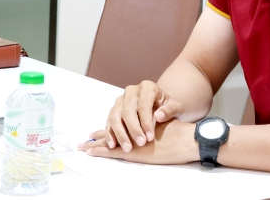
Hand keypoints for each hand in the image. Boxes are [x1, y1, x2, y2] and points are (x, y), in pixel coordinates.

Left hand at [78, 120, 198, 164]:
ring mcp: (131, 138)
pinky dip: (101, 151)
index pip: (121, 121)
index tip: (96, 132)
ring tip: (84, 147)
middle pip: (113, 128)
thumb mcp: (164, 122)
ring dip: (97, 144)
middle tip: (85, 141)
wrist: (185, 139)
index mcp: (141, 118)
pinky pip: (112, 151)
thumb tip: (150, 119)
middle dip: (100, 136)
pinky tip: (91, 152)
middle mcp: (133, 126)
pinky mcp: (132, 150)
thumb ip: (154, 120)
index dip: (109, 127)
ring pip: (110, 139)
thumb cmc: (178, 132)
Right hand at [101, 80, 186, 151]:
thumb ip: (170, 111)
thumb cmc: (169, 108)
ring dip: (120, 134)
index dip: (146, 122)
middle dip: (133, 129)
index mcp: (148, 87)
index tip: (150, 138)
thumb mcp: (176, 108)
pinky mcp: (114, 110)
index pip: (144, 105)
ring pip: (115, 116)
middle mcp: (132, 91)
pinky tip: (113, 145)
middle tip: (141, 144)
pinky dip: (110, 134)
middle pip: (127, 110)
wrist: (160, 108)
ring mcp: (120, 100)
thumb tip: (159, 116)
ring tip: (128, 148)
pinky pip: (109, 122)